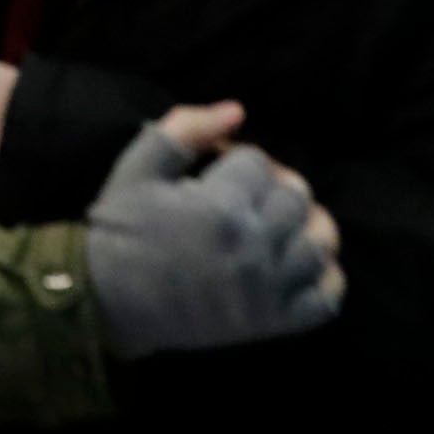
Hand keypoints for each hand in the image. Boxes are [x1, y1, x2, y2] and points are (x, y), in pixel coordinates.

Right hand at [82, 102, 345, 359]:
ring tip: (277, 224)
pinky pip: (325, 299)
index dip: (237, 157)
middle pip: (296, 197)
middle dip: (272, 185)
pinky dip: (325, 278)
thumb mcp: (139, 167)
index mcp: (219, 206)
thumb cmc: (122, 230)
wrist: (109, 301)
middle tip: (245, 193)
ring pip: (320, 242)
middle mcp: (252, 246)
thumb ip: (185, 129)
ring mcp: (266, 288)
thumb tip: (237, 111)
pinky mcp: (271, 322)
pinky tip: (300, 263)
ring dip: (304, 225)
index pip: (258, 161)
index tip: (216, 166)